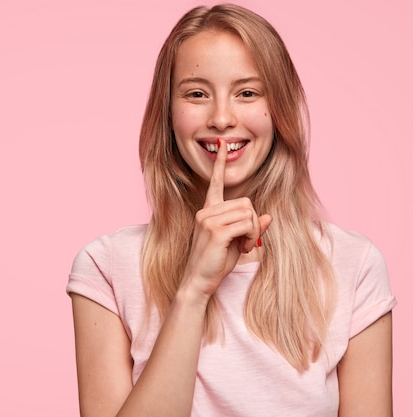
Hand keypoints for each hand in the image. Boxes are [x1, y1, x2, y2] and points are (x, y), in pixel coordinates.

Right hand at [181, 139, 272, 296]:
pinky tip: (242, 248)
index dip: (221, 164)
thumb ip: (250, 228)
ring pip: (248, 213)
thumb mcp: (237, 243)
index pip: (216, 183)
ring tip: (242, 246)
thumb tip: (268, 216)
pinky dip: (250, 237)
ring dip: (252, 231)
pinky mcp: (215, 231)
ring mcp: (208, 219)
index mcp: (208, 211)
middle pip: (245, 202)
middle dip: (252, 223)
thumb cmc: (215, 263)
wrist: (199, 282)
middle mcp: (206, 211)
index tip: (223, 146)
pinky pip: (246, 224)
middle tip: (245, 242)